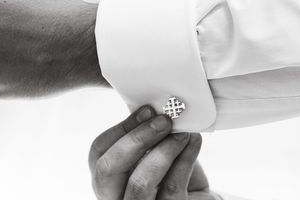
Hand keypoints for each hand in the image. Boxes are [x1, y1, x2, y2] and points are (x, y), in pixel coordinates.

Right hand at [89, 106, 220, 199]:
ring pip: (139, 183)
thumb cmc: (177, 172)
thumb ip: (152, 133)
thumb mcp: (159, 148)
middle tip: (164, 120)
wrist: (201, 198)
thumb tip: (158, 108)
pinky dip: (185, 160)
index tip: (147, 110)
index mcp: (110, 178)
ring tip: (183, 133)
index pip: (98, 153)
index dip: (121, 128)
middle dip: (137, 139)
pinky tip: (193, 143)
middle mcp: (116, 197)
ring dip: (163, 150)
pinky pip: (171, 188)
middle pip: (107, 170)